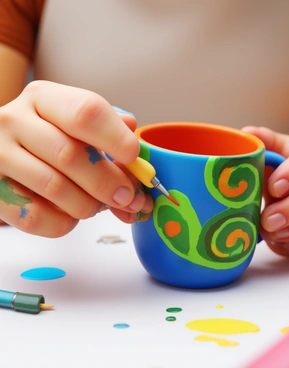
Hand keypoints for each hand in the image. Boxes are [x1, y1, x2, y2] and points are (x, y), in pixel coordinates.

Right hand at [0, 81, 152, 236]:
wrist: (3, 148)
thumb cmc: (50, 136)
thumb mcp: (75, 122)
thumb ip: (108, 132)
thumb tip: (137, 152)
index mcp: (45, 99)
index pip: (86, 113)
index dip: (117, 139)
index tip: (133, 159)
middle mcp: (15, 121)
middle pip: (70, 155)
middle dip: (108, 183)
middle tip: (129, 198)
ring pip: (55, 188)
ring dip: (89, 205)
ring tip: (98, 205)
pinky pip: (35, 217)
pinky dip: (64, 223)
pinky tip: (71, 214)